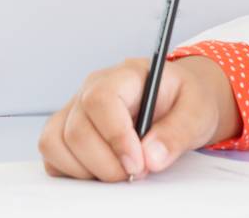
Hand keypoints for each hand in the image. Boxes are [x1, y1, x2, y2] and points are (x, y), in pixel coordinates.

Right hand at [38, 56, 239, 181]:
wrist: (178, 101)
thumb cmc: (184, 100)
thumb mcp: (197, 111)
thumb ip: (177, 132)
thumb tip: (151, 157)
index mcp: (123, 76)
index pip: (100, 99)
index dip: (115, 137)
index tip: (137, 163)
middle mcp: (90, 90)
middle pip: (77, 130)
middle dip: (107, 164)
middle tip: (136, 172)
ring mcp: (74, 110)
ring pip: (56, 143)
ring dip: (88, 170)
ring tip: (119, 170)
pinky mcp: (65, 131)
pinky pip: (51, 153)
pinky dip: (71, 170)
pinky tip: (100, 169)